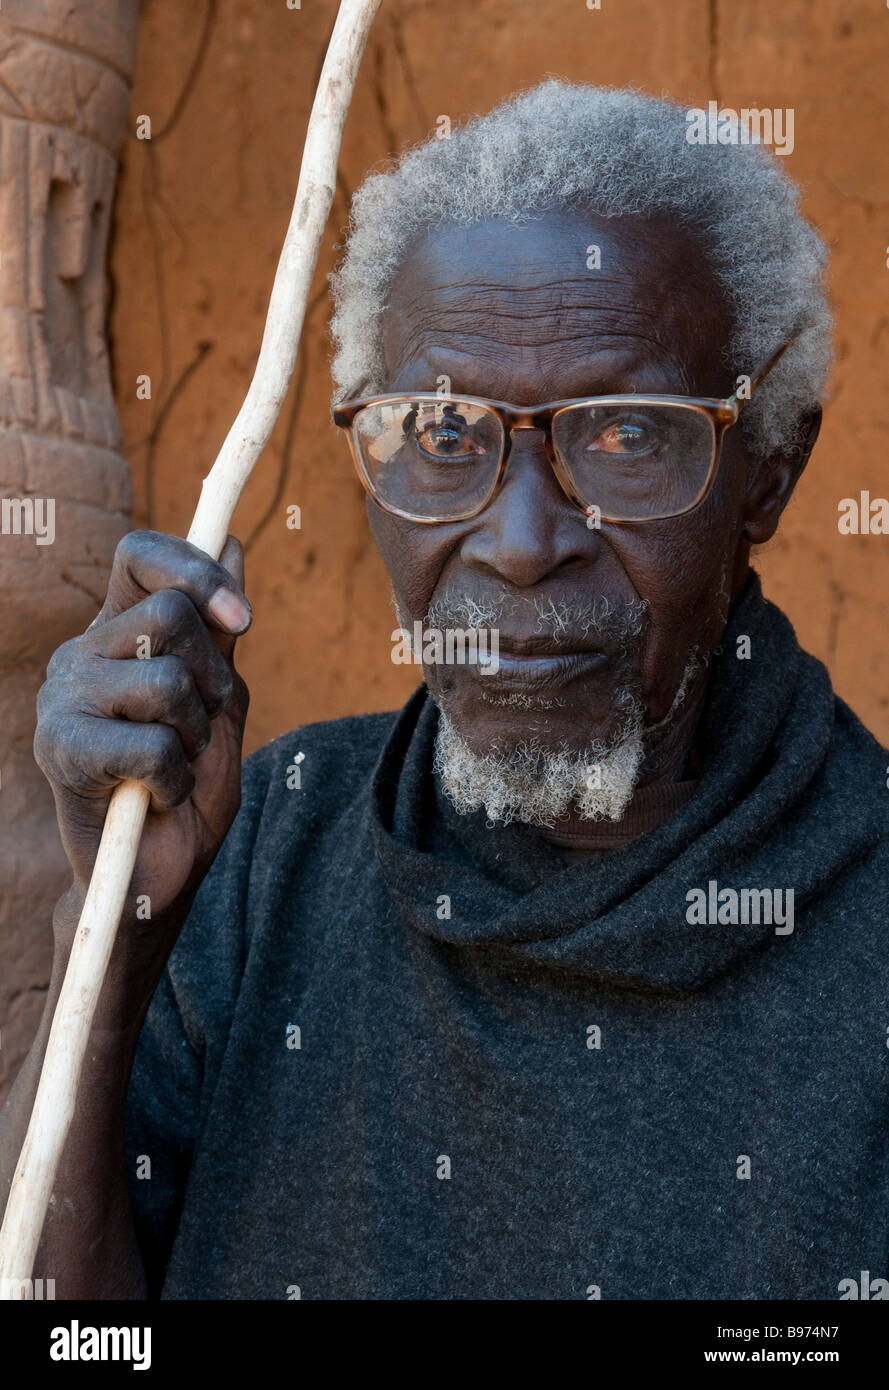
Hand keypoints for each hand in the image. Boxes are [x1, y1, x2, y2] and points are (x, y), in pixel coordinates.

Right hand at [35, 530, 250, 942]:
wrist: (158, 874)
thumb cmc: (189, 787)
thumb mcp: (219, 703)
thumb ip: (220, 633)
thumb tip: (229, 543)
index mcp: (114, 632)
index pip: (138, 554)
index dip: (194, 569)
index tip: (243, 620)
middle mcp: (79, 655)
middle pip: (168, 614)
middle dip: (211, 678)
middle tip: (199, 727)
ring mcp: (62, 700)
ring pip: (167, 680)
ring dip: (196, 735)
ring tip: (175, 764)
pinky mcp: (60, 751)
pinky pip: (154, 744)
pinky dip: (177, 779)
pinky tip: (157, 796)